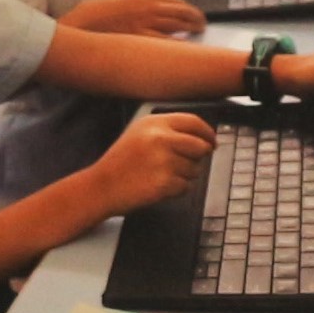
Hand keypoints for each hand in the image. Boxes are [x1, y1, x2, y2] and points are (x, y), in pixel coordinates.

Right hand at [63, 0, 205, 39]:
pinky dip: (180, 42)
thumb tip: (151, 12)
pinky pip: (168, 40)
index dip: (186, 8)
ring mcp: (147, 22)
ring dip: (192, 26)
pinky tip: (186, 46)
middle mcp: (149, 7)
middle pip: (181, 10)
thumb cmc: (99, 16)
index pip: (174, 1)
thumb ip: (138, 6)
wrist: (84, 23)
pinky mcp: (143, 37)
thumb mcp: (121, 3)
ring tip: (198, 30)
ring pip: (179, 22)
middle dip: (195, 16)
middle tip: (201, 22)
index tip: (191, 13)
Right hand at [94, 109, 215, 215]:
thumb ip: (168, 131)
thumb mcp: (139, 134)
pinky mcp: (164, 182)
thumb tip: (202, 138)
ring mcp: (163, 160)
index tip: (212, 142)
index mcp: (154, 123)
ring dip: (184, 175)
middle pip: (200, 146)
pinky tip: (159, 187)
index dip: (207, 133)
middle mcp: (160, 138)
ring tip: (161, 176)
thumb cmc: (121, 163)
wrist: (101, 187)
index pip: (193, 122)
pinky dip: (177, 190)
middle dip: (198, 158)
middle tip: (186, 164)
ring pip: (195, 169)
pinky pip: (186, 187)